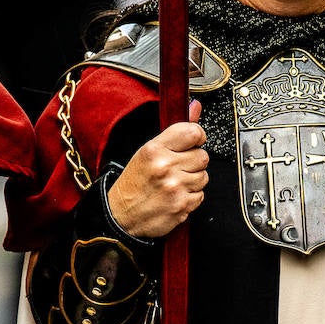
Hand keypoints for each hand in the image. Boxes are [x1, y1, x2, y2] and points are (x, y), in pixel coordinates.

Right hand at [107, 101, 208, 237]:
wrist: (120, 216)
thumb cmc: (133, 183)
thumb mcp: (148, 151)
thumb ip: (176, 131)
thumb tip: (195, 107)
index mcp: (154, 149)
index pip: (193, 132)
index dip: (197, 136)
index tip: (193, 142)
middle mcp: (165, 167)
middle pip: (203, 156)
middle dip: (193, 162)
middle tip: (178, 167)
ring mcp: (174, 187)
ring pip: (204, 177)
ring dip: (193, 180)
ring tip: (175, 183)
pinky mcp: (181, 206)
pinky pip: (200, 195)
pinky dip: (191, 197)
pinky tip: (175, 196)